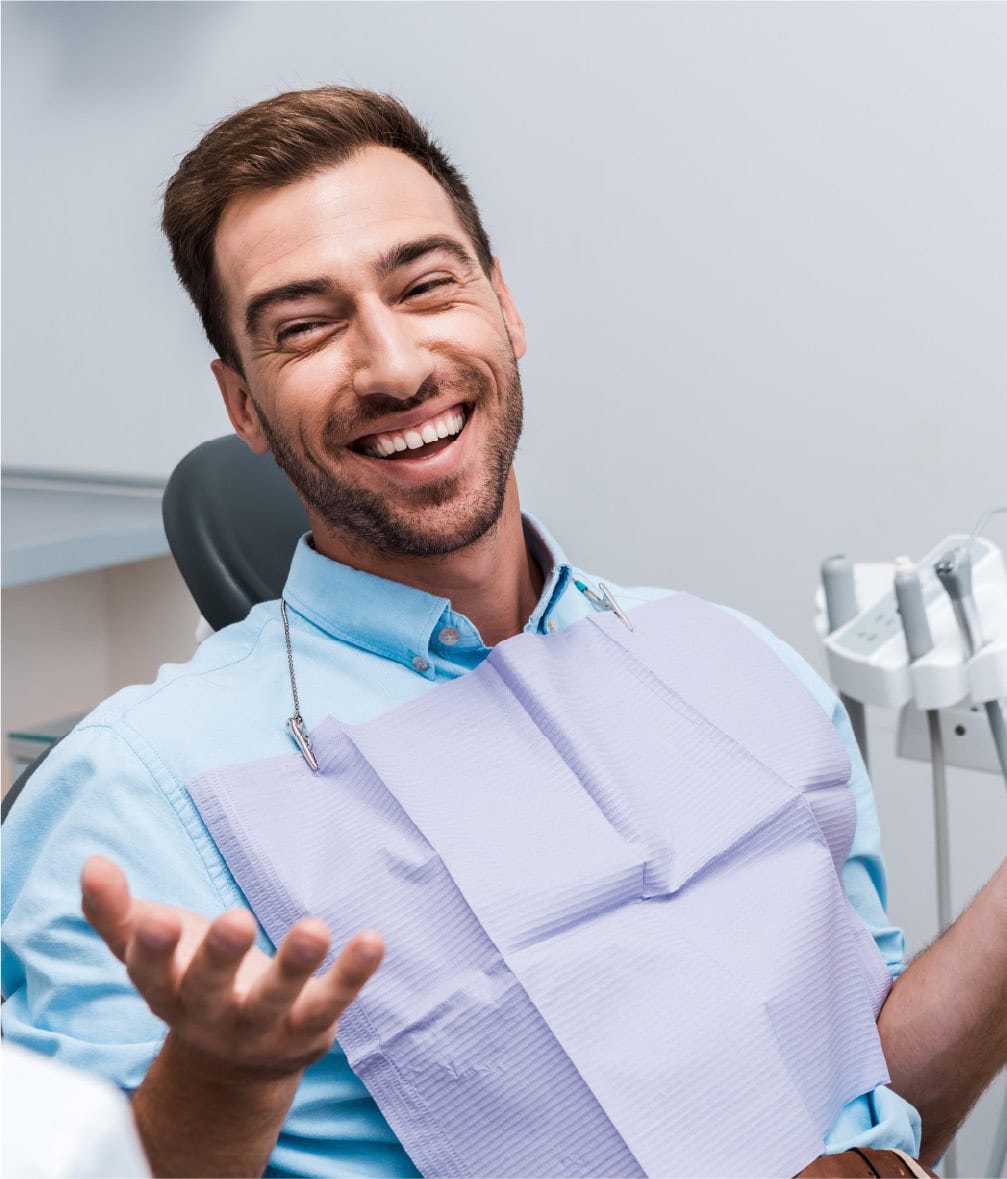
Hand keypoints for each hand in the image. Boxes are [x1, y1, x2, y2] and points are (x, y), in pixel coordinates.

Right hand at [80, 855, 382, 1079]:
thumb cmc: (189, 980)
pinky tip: (372, 940)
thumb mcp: (149, 949)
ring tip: (314, 928)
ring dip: (294, 966)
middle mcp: (209, 1015)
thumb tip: (91, 864)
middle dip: (220, 957)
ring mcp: (261, 1029)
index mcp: (166, 990)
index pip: (149, 972)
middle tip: (236, 919)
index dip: (150, 949)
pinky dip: (352, 975)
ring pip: (275, 1002)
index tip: (156, 919)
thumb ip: (115, 912)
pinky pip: (331, 1004)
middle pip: (209, 990)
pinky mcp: (308, 1031)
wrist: (234, 1062)